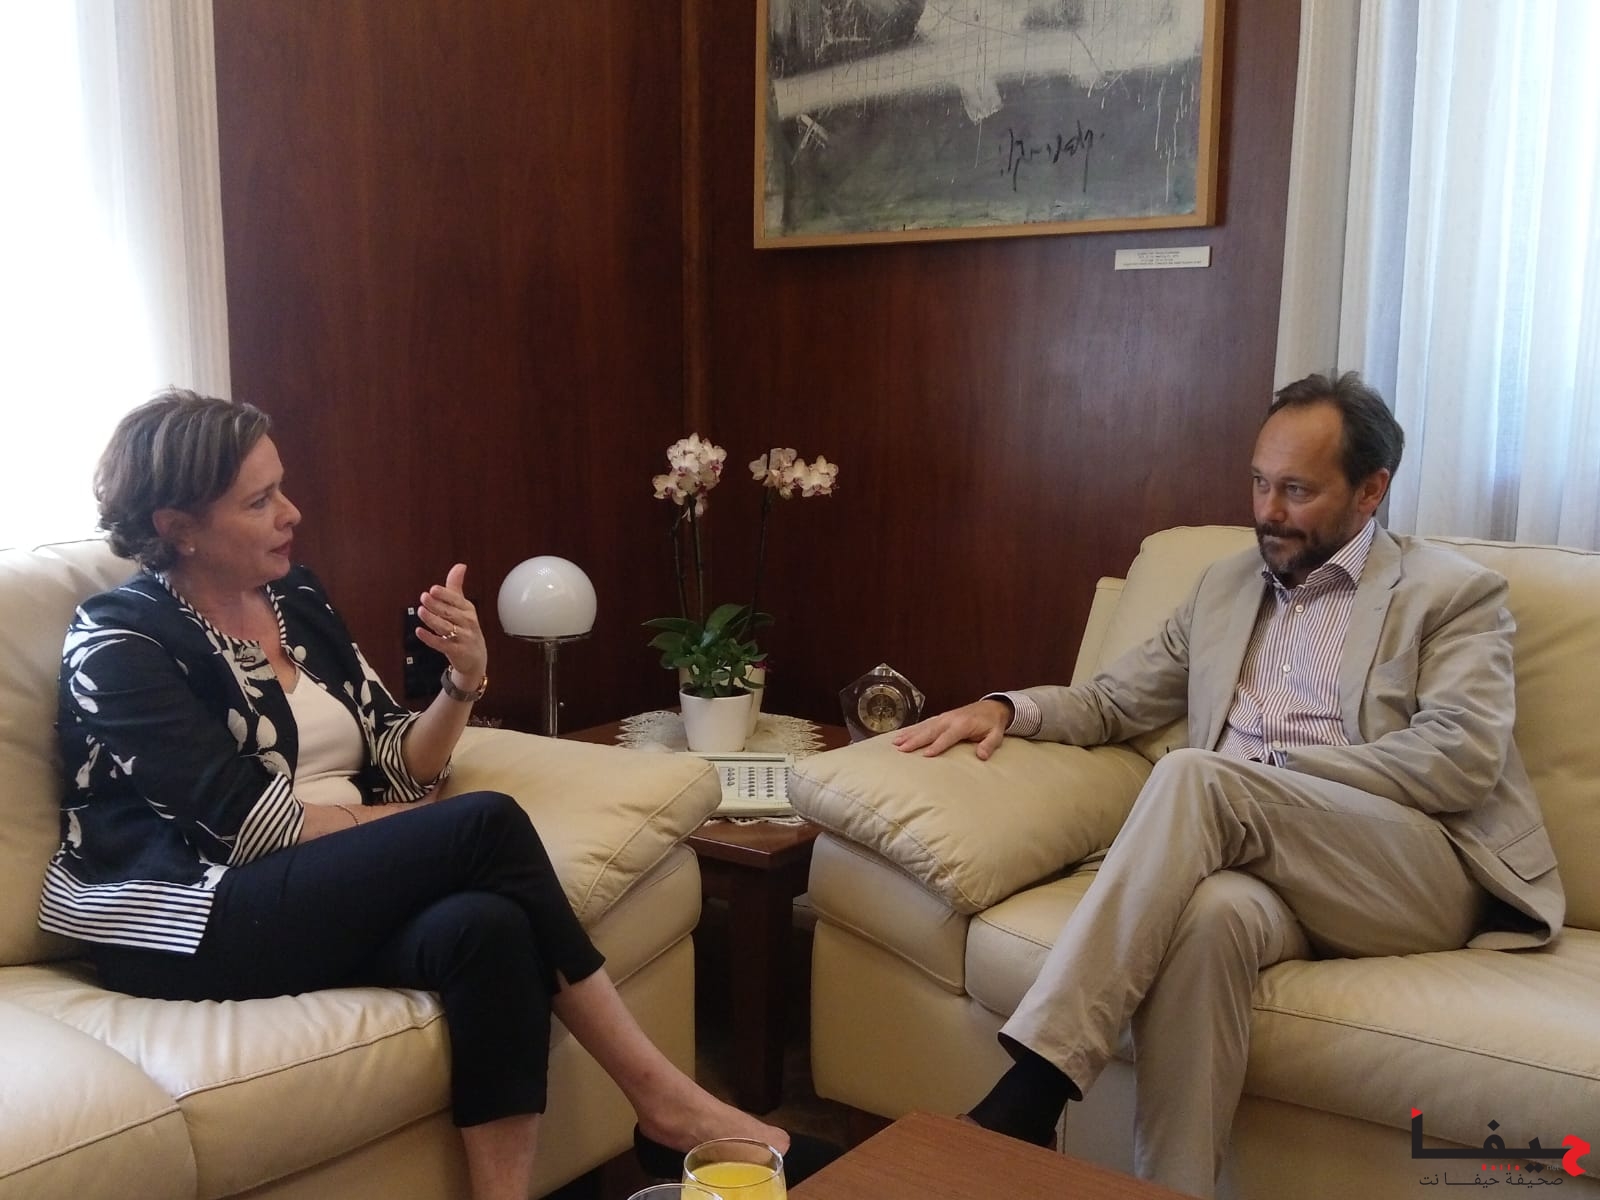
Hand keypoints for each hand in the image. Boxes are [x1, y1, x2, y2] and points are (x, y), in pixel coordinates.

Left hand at [416, 563, 486, 687]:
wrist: (475, 659)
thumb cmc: (466, 629)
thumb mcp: (463, 608)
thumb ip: (456, 588)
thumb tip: (460, 565)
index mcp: (468, 610)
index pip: (457, 600)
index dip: (445, 595)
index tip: (433, 590)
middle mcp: (467, 623)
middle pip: (450, 612)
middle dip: (437, 605)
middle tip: (424, 597)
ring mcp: (463, 638)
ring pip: (445, 627)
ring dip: (432, 619)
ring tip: (420, 611)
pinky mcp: (457, 651)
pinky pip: (442, 644)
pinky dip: (430, 638)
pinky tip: (419, 632)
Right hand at [892, 698, 1011, 758]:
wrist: (993, 707)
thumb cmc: (993, 724)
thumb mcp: (996, 735)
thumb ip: (989, 745)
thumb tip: (982, 756)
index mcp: (963, 724)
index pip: (947, 737)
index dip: (937, 746)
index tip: (925, 755)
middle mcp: (950, 719)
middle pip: (930, 731)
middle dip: (915, 740)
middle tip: (901, 749)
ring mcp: (944, 717)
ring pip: (924, 726)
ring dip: (909, 734)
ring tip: (895, 743)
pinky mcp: (941, 717)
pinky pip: (924, 723)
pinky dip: (912, 729)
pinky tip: (902, 734)